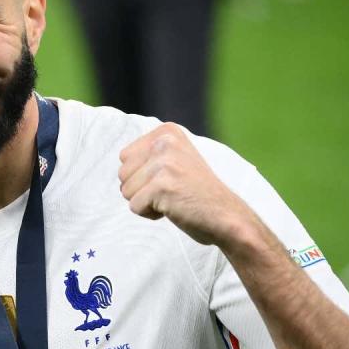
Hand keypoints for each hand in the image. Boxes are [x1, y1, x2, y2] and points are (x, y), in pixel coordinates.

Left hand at [118, 124, 256, 247]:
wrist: (226, 216)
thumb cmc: (196, 193)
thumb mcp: (174, 160)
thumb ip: (149, 154)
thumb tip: (121, 156)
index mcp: (166, 131)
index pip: (125, 157)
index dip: (141, 175)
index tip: (169, 178)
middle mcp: (164, 142)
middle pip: (122, 174)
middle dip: (140, 190)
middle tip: (171, 191)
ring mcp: (164, 163)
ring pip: (126, 191)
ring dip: (146, 202)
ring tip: (173, 198)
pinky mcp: (162, 185)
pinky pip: (135, 207)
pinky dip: (151, 214)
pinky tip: (174, 208)